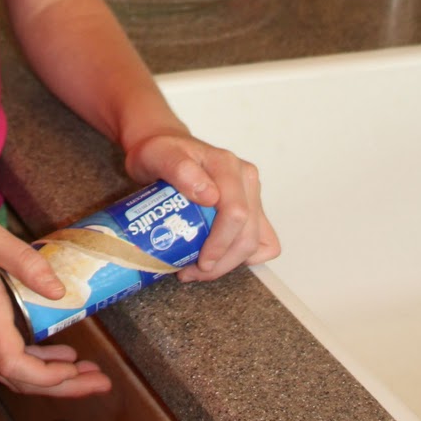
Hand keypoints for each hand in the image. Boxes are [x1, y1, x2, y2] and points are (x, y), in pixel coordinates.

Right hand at [0, 197, 111, 397]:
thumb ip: (28, 265)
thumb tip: (60, 291)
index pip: (16, 365)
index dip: (49, 376)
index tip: (79, 369)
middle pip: (18, 379)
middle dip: (62, 386)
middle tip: (99, 382)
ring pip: (9, 374)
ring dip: (47, 378)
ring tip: (82, 370)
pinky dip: (29, 365)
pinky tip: (51, 354)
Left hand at [121, 130, 280, 280]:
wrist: (164, 149)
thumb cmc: (160, 154)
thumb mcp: (158, 156)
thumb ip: (180, 169)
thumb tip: (210, 196)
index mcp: (226, 165)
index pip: (235, 213)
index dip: (220, 244)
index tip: (199, 262)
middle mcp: (245, 178)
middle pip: (249, 233)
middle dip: (223, 261)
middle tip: (192, 272)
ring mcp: (251, 194)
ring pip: (258, 242)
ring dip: (231, 262)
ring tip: (199, 268)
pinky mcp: (253, 208)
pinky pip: (263, 242)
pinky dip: (243, 257)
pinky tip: (218, 257)